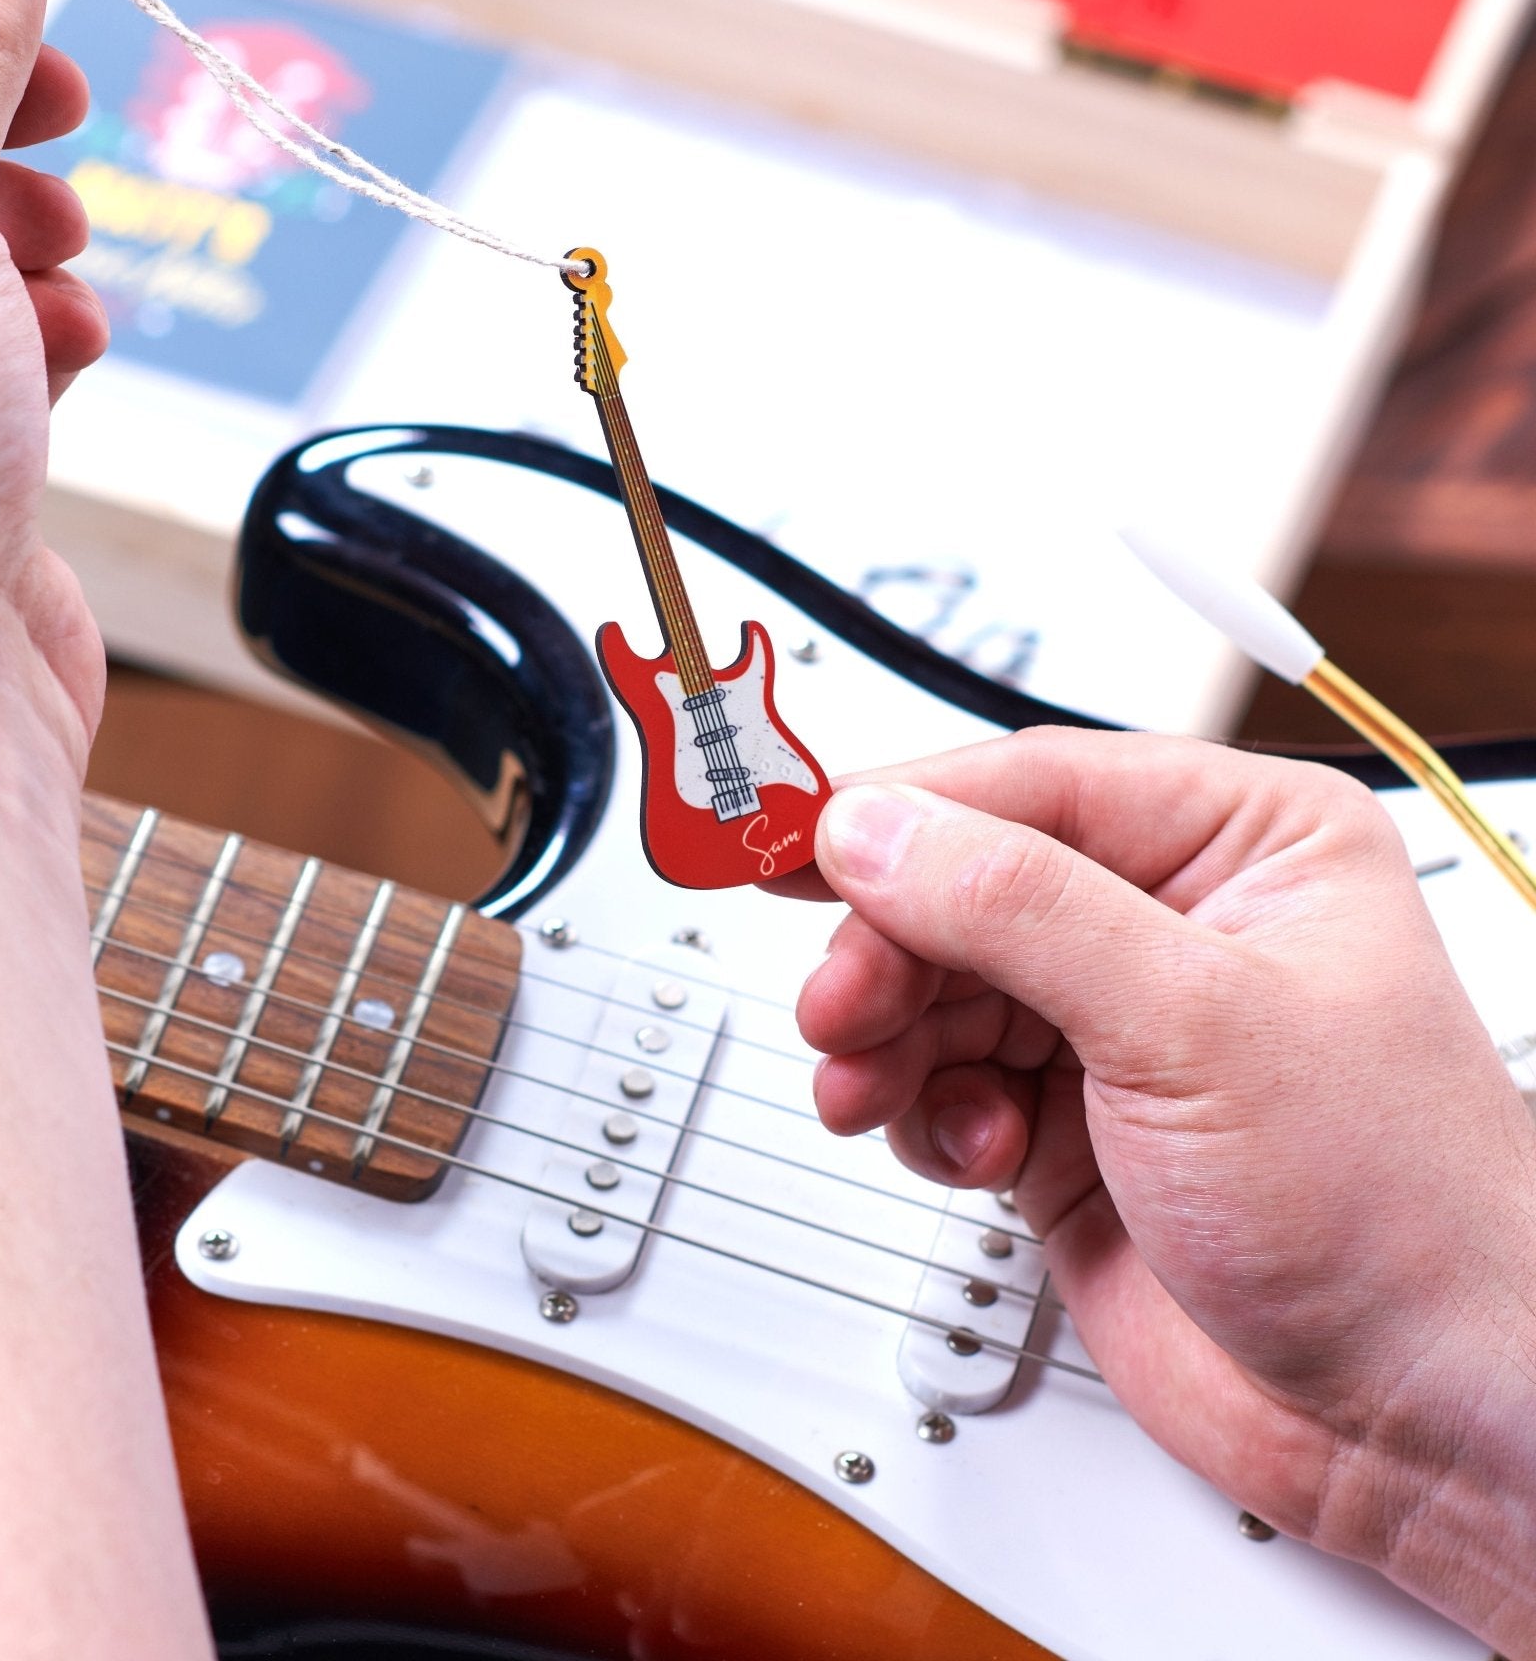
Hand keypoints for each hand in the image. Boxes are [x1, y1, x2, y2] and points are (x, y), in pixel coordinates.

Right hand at [795, 729, 1535, 1649]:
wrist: (1421, 1426)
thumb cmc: (1400, 1214)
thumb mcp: (1196, 1025)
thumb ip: (1019, 912)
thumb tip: (875, 828)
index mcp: (1234, 843)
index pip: (1025, 785)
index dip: (898, 812)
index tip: (790, 841)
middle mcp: (1164, 922)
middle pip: (957, 886)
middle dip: (887, 950)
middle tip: (839, 1008)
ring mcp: (1108, 1026)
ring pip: (931, 982)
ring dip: (888, 1038)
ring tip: (876, 1090)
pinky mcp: (1062, 1121)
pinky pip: (937, 1077)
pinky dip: (923, 1113)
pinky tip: (972, 1153)